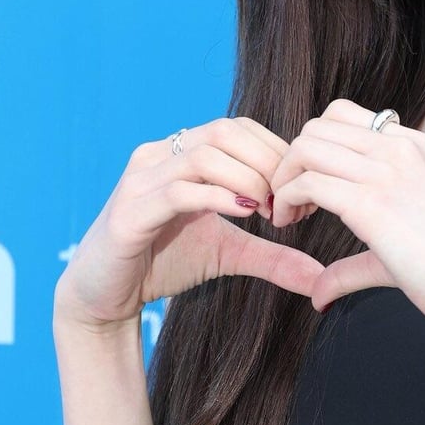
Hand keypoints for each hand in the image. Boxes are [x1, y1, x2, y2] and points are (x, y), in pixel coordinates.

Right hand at [54, 116, 325, 332]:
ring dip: (247, 179)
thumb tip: (319, 275)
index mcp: (180, 153)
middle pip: (225, 131)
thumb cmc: (163, 264)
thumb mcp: (228, 255)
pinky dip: (216, 197)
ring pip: (203, 155)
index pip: (239, 128)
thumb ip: (272, 257)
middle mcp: (158, 156)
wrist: (104, 296)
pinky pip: (177, 191)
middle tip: (286, 203)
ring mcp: (140, 180)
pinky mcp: (128, 212)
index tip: (296, 192)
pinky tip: (244, 213)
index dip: (275, 152)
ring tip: (267, 211)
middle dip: (267, 162)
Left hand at [266, 99, 424, 327]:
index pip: (342, 116)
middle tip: (293, 203)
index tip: (310, 188)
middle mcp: (399, 148)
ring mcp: (387, 172)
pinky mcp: (372, 204)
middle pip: (316, 127)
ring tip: (288, 214)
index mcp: (412, 146)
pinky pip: (307, 182)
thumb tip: (317, 293)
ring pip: (306, 146)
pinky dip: (286, 199)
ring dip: (284, 178)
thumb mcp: (401, 243)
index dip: (314, 147)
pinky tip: (289, 225)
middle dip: (292, 161)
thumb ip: (354, 259)